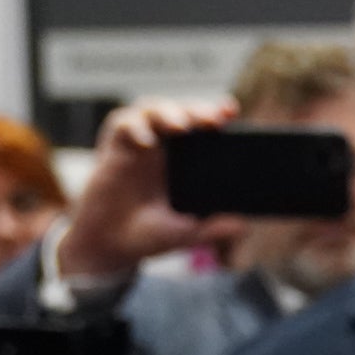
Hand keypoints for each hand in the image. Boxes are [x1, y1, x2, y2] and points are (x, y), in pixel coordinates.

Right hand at [58, 97, 236, 281]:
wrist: (111, 245)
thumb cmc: (150, 233)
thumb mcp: (186, 234)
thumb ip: (213, 228)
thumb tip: (243, 226)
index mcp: (188, 160)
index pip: (205, 128)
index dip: (217, 114)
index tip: (231, 111)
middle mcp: (165, 146)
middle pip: (183, 112)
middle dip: (198, 110)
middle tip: (212, 120)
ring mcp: (140, 143)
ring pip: (153, 109)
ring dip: (168, 112)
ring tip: (180, 126)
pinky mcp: (114, 147)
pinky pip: (123, 124)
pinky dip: (135, 127)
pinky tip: (146, 142)